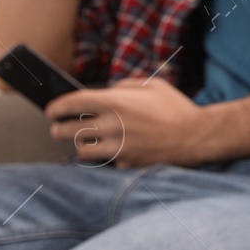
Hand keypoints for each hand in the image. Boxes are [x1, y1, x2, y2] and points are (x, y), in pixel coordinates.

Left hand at [46, 77, 217, 167]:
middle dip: (59, 129)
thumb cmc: (176, 108)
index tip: (51, 110)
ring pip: (81, 151)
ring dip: (80, 145)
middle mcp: (111, 125)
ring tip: (86, 141)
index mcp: (115, 102)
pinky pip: (105, 162)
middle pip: (67, 131)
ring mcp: (117, 147)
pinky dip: (107, 157)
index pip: (70, 104)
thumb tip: (110, 90)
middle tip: (60, 128)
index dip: (55, 107)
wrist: (197, 136)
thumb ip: (126, 85)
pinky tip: (115, 151)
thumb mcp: (153, 85)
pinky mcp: (125, 164)